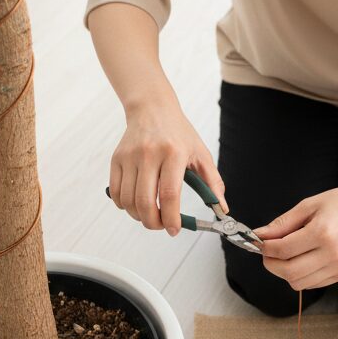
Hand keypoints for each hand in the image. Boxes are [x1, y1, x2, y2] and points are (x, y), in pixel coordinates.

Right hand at [108, 98, 228, 235]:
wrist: (152, 109)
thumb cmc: (178, 132)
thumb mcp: (201, 153)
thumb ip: (213, 182)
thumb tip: (222, 208)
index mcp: (173, 153)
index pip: (169, 194)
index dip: (171, 218)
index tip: (174, 230)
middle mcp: (149, 154)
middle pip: (145, 201)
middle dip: (153, 223)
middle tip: (161, 226)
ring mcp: (130, 156)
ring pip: (128, 200)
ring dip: (139, 216)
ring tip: (150, 215)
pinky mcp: (116, 159)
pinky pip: (116, 192)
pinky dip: (124, 205)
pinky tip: (136, 204)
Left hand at [253, 181, 337, 290]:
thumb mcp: (309, 205)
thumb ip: (283, 223)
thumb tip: (259, 235)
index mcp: (323, 232)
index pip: (283, 250)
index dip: (265, 248)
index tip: (259, 242)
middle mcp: (332, 253)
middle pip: (289, 272)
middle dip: (271, 263)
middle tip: (267, 251)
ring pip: (299, 283)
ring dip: (285, 271)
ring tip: (284, 255)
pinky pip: (313, 284)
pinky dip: (301, 275)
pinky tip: (301, 259)